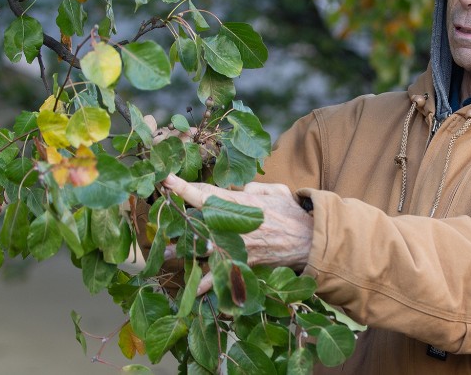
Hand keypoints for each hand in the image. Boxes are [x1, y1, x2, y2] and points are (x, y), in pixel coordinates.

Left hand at [162, 174, 313, 275]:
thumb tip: (239, 190)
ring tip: (164, 253)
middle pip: (196, 221)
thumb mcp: (275, 191)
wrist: (310, 241)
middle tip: (161, 216)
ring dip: (182, 250)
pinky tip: (192, 290)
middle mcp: (232, 225)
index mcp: (239, 203)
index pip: (204, 193)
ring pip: (202, 248)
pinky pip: (220, 275)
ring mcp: (235, 246)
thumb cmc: (292, 214)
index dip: (182, 187)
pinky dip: (207, 284)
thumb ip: (254, 187)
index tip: (165, 180)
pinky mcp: (242, 264)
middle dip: (176, 218)